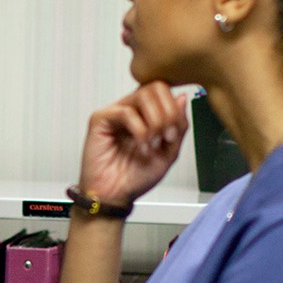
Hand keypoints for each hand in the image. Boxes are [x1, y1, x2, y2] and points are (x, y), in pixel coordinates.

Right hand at [78, 82, 189, 205]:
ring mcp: (115, 112)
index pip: (165, 90)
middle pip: (156, 86)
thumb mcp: (169, 152)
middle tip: (165, 137)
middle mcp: (131, 108)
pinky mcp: (100, 119)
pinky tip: (141, 147)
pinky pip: (126, 112)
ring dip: (155, 121)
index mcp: (147, 113)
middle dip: (167, 113)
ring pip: (143, 94)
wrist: (116, 196)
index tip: (174, 134)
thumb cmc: (136, 177)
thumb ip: (178, 126)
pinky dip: (140, 131)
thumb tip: (182, 98)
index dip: (175, 109)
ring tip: (152, 142)